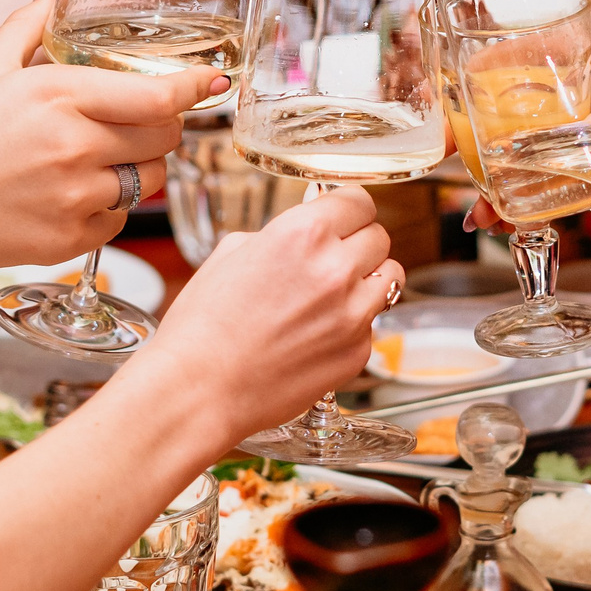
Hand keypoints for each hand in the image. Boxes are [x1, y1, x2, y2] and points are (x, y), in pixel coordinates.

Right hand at [0, 0, 217, 269]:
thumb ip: (28, 28)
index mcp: (59, 97)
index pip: (160, 97)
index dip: (196, 89)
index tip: (215, 82)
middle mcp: (76, 149)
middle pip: (165, 138)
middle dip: (161, 126)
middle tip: (137, 120)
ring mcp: (77, 199)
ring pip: (148, 180)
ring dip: (138, 167)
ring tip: (99, 158)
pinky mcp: (70, 239)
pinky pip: (119, 220)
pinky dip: (108, 206)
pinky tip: (72, 193)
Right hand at [138, 188, 399, 437]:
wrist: (199, 389)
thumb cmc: (203, 327)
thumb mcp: (230, 255)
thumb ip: (277, 236)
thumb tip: (299, 234)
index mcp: (303, 234)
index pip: (358, 201)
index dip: (349, 208)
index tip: (344, 215)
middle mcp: (336, 270)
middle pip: (379, 237)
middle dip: (358, 242)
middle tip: (336, 256)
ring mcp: (352, 314)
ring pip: (390, 278)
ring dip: (368, 279)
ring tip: (338, 292)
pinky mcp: (357, 352)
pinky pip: (371, 324)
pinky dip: (353, 324)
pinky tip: (318, 333)